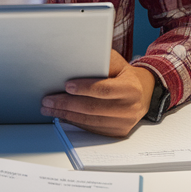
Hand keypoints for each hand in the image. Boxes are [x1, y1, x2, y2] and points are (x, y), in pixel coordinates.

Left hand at [41, 50, 157, 136]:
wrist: (141, 94)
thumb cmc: (123, 76)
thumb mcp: (117, 63)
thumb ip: (101, 61)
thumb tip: (76, 60)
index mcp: (130, 88)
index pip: (104, 89)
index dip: (85, 88)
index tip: (66, 86)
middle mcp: (129, 108)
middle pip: (93, 108)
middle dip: (67, 104)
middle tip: (48, 100)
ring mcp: (124, 123)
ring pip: (90, 121)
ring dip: (66, 115)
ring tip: (49, 109)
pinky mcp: (117, 132)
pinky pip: (92, 129)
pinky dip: (74, 122)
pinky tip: (62, 116)